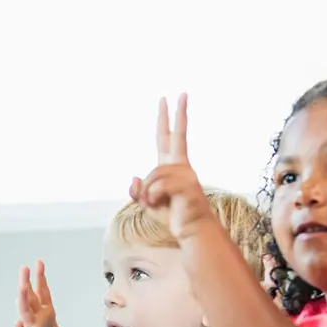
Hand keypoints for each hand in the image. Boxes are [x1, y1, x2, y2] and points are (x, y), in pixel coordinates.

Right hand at [0, 262, 96, 326]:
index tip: (39, 263)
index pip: (42, 294)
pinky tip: (17, 323)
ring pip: (24, 313)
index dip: (41, 279)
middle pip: (30, 298)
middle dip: (27, 282)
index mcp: (43, 316)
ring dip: (23, 299)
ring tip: (22, 286)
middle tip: (25, 267)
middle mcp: (34, 320)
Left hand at [130, 95, 214, 240]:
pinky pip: (156, 188)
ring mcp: (186, 175)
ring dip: (147, 194)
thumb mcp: (147, 203)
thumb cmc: (172, 216)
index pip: (169, 138)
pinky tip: (160, 205)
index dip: (167, 119)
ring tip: (156, 204)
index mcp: (173, 166)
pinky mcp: (187, 187)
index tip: (170, 99)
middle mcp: (181, 166)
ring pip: (152, 175)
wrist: (192, 231)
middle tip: (176, 94)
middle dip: (175, 115)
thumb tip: (134, 177)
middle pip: (176, 136)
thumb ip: (138, 191)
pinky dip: (151, 199)